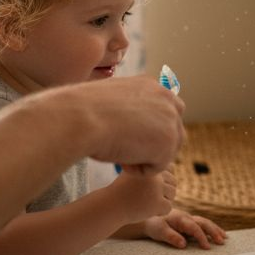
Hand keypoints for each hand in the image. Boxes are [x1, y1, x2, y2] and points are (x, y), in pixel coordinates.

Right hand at [45, 76, 184, 171]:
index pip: (165, 111)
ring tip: (118, 152)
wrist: (80, 117)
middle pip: (173, 132)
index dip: (150, 130)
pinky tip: (120, 160)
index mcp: (151, 85)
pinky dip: (138, 169)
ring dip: (144, 157)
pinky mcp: (168, 143)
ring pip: (166, 151)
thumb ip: (128, 108)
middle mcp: (166, 99)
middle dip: (153, 146)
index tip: (129, 137)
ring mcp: (171, 121)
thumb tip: (133, 123)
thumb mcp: (110, 101)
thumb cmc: (84, 112)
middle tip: (124, 149)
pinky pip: (157, 167)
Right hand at [108, 168, 175, 223]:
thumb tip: (173, 166)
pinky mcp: (157, 203)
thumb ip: (150, 168)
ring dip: (163, 200)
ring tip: (147, 202)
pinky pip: (168, 207)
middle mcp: (155, 175)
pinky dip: (160, 212)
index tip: (150, 184)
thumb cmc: (122, 189)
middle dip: (164, 190)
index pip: (171, 169)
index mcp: (150, 165)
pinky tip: (147, 210)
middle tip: (149, 196)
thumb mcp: (134, 172)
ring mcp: (156, 189)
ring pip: (172, 194)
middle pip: (173, 182)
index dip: (163, 178)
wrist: (110, 205)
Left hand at [143, 208, 227, 249]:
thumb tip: (184, 244)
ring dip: (215, 229)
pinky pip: (202, 225)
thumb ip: (171, 237)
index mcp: (180, 218)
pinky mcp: (189, 223)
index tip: (207, 248)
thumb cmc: (154, 225)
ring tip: (225, 238)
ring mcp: (189, 219)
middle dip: (214, 231)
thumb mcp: (159, 232)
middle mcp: (187, 217)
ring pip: (205, 222)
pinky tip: (217, 235)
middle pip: (204, 222)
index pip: (194, 228)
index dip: (202, 237)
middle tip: (222, 241)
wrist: (149, 219)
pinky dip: (211, 229)